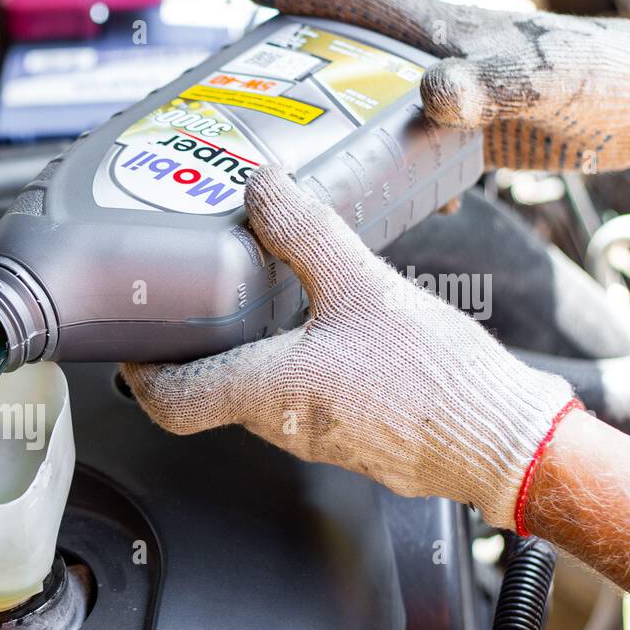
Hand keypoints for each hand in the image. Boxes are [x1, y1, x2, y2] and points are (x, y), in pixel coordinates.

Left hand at [121, 167, 577, 531]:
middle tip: (188, 307)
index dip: (140, 376)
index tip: (130, 348)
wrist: (500, 440)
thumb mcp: (364, 287)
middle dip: (191, 352)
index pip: (170, 401)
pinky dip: (286, 367)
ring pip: (253, 397)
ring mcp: (312, 436)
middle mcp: (279, 423)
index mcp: (266, 391)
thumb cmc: (435, 381)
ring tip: (250, 306)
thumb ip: (306, 236)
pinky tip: (313, 331)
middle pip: (207, 395)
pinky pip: (296, 401)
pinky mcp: (346, 436)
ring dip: (242, 357)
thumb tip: (262, 189)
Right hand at [249, 0, 629, 171]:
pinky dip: (386, 179)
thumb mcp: (544, 80)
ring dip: (330, 138)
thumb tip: (434, 91)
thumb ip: (492, 83)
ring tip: (290, 170)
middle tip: (241, 104)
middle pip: (342, 63)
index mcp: (439, 35)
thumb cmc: (603, 79)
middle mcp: (429, 62)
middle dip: (290, 77)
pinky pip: (403, 155)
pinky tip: (386, 211)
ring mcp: (443, 100)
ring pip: (365, 114)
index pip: (355, 4)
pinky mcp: (460, 136)